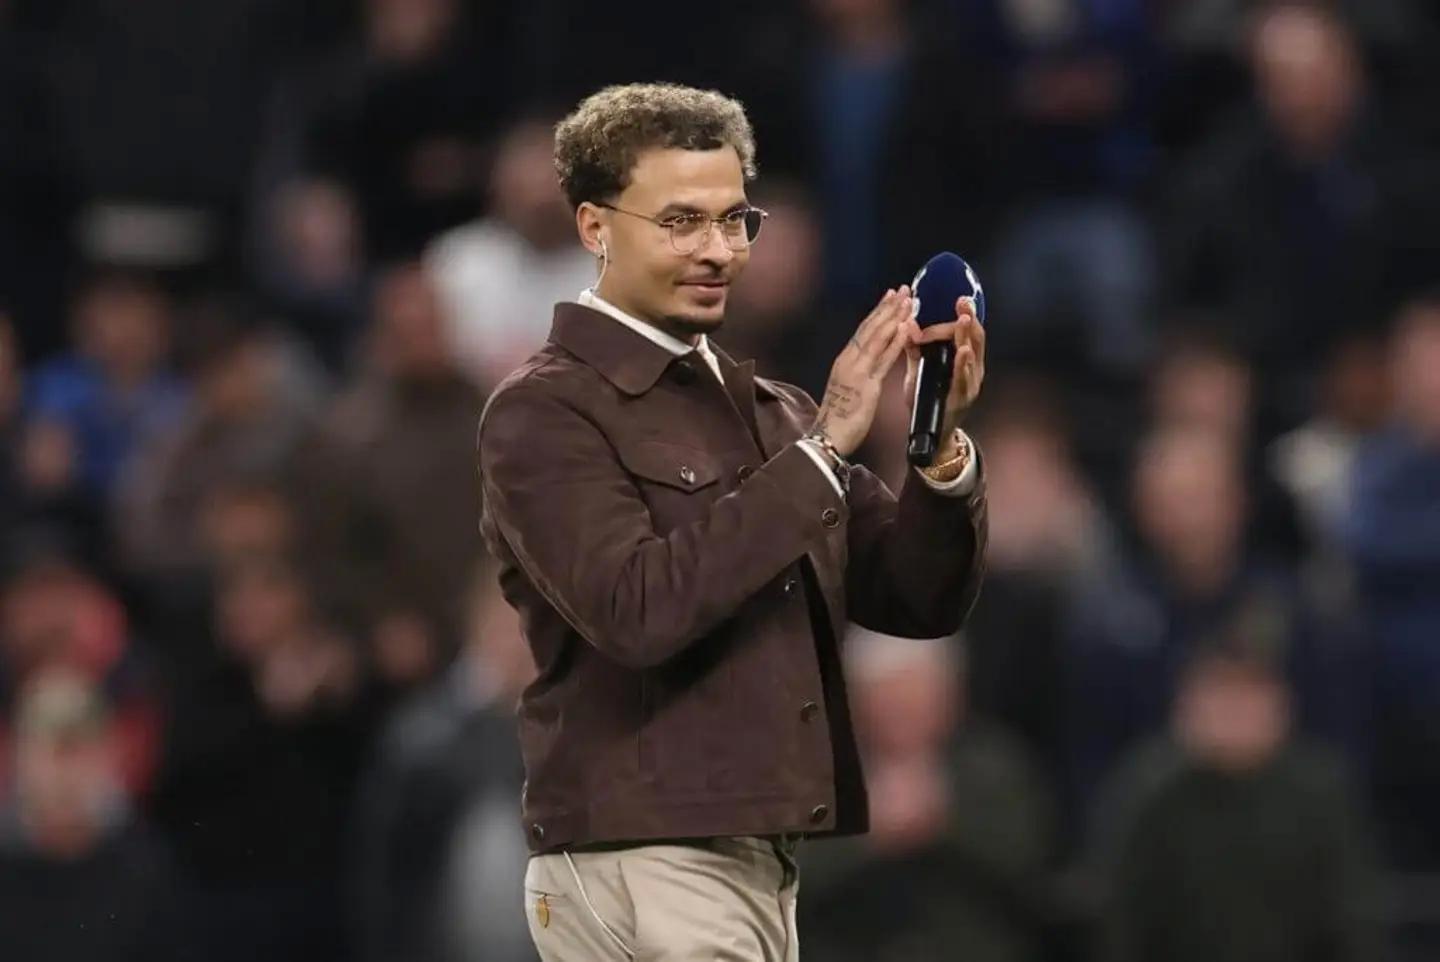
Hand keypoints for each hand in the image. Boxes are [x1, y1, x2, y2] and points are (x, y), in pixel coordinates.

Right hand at [812, 287, 916, 456]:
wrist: (827, 438)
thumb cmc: (837, 419)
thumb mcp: (847, 390)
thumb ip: (857, 374)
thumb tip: (867, 364)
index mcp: (844, 361)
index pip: (864, 331)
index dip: (878, 312)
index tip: (890, 296)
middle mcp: (849, 361)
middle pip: (871, 328)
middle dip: (888, 307)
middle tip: (903, 288)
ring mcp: (857, 371)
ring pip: (878, 338)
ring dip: (894, 317)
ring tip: (908, 300)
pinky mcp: (866, 385)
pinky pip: (884, 359)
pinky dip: (895, 342)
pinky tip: (906, 328)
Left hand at [902, 296, 985, 446]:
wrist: (932, 433)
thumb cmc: (928, 398)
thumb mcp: (920, 369)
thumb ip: (915, 349)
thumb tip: (905, 324)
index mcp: (962, 358)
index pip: (964, 330)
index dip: (960, 314)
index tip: (954, 298)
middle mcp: (972, 368)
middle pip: (974, 337)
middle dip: (969, 318)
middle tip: (963, 301)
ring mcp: (970, 383)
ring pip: (973, 355)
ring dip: (968, 337)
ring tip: (964, 319)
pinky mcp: (964, 398)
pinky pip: (965, 379)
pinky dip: (964, 365)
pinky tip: (964, 352)